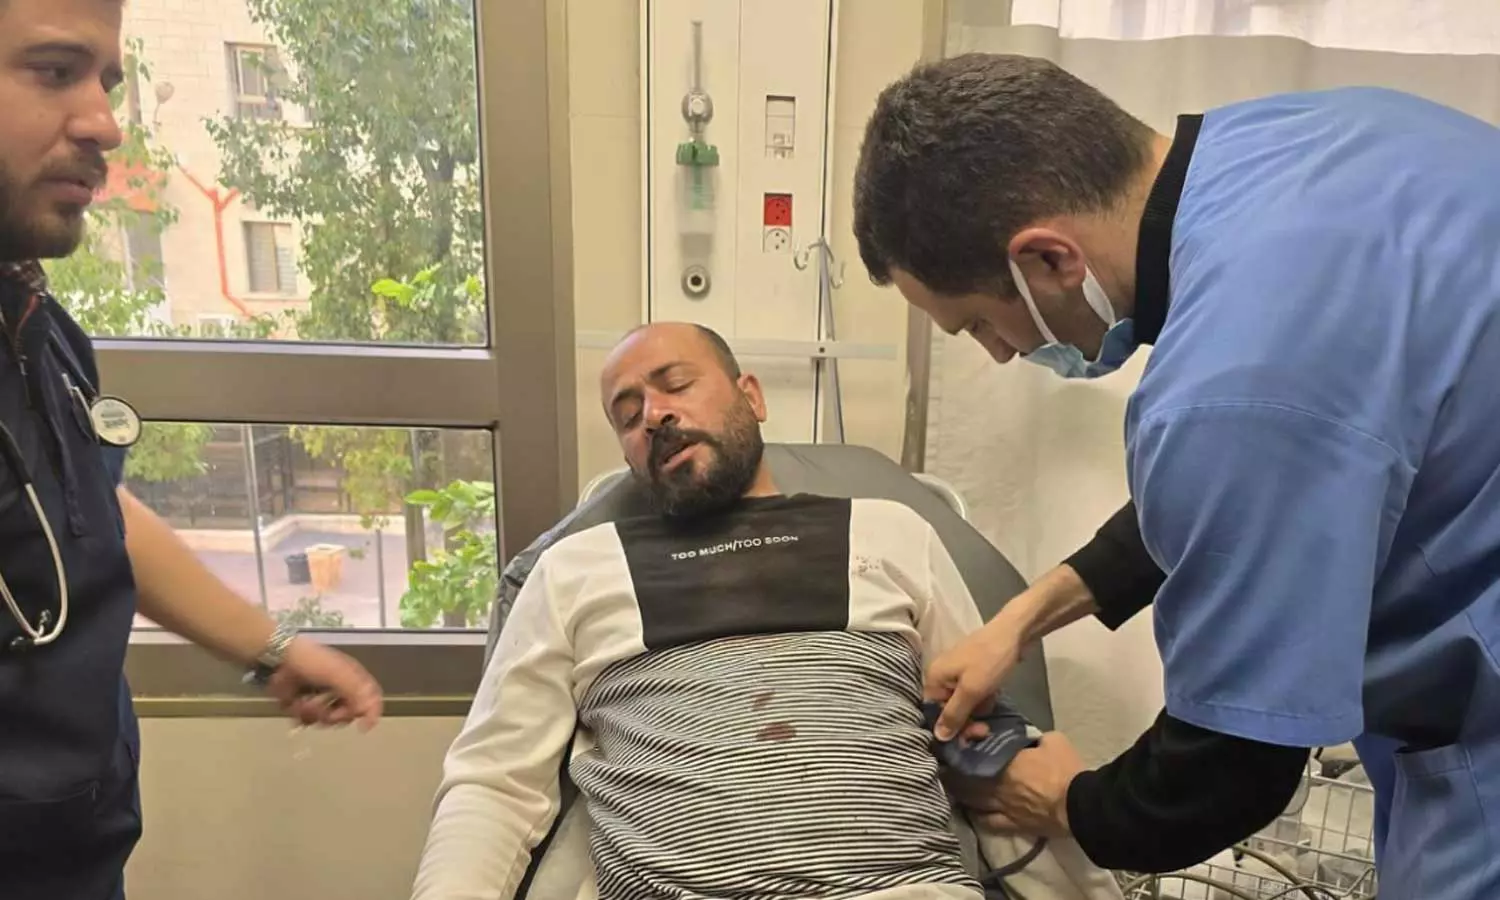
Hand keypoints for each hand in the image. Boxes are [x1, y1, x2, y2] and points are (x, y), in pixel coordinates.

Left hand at [267, 637, 383, 730]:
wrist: (278, 659)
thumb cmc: (312, 662)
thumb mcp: (338, 674)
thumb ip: (356, 693)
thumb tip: (369, 714)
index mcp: (353, 680)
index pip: (371, 699)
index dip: (370, 713)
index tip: (362, 727)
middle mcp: (340, 691)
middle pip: (348, 715)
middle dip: (336, 716)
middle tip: (327, 712)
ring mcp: (321, 699)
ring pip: (326, 720)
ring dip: (315, 714)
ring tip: (304, 703)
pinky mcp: (303, 705)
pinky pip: (308, 720)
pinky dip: (300, 715)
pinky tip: (295, 704)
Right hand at [924, 612, 1025, 740]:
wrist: (1015, 633)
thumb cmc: (990, 660)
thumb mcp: (971, 691)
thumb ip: (954, 715)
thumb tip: (938, 736)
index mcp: (934, 677)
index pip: (933, 712)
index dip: (948, 728)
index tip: (967, 739)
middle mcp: (941, 675)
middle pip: (947, 709)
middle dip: (966, 720)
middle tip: (984, 729)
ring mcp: (958, 673)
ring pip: (963, 703)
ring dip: (977, 709)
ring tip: (990, 704)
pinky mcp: (973, 672)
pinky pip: (973, 693)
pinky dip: (983, 698)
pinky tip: (993, 695)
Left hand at [945, 732, 1085, 837]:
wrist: (1080, 805)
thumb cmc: (1065, 770)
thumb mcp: (1053, 740)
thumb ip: (1033, 736)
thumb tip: (1026, 737)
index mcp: (1004, 761)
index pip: (976, 753)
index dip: (963, 749)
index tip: (955, 744)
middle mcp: (996, 785)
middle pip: (966, 778)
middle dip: (954, 771)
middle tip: (945, 765)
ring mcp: (1002, 807)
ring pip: (972, 800)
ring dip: (960, 792)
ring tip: (951, 785)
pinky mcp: (1012, 825)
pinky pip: (987, 822)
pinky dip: (976, 815)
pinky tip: (971, 811)